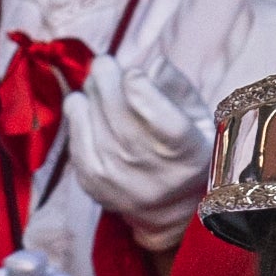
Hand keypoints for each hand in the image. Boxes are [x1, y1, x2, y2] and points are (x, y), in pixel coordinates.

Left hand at [66, 52, 214, 248]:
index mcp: (185, 150)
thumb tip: (153, 63)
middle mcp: (149, 167)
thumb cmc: (187, 151)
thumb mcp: (201, 119)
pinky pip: (74, 127)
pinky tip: (88, 107)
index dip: (137, 82)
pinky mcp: (92, 181)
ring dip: (92, 90)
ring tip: (101, 87)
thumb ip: (179, 86)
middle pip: (115, 104)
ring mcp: (116, 176)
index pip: (153, 110)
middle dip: (106, 74)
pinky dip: (78, 109)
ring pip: (89, 110)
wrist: (172, 213)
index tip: (135, 74)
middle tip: (107, 65)